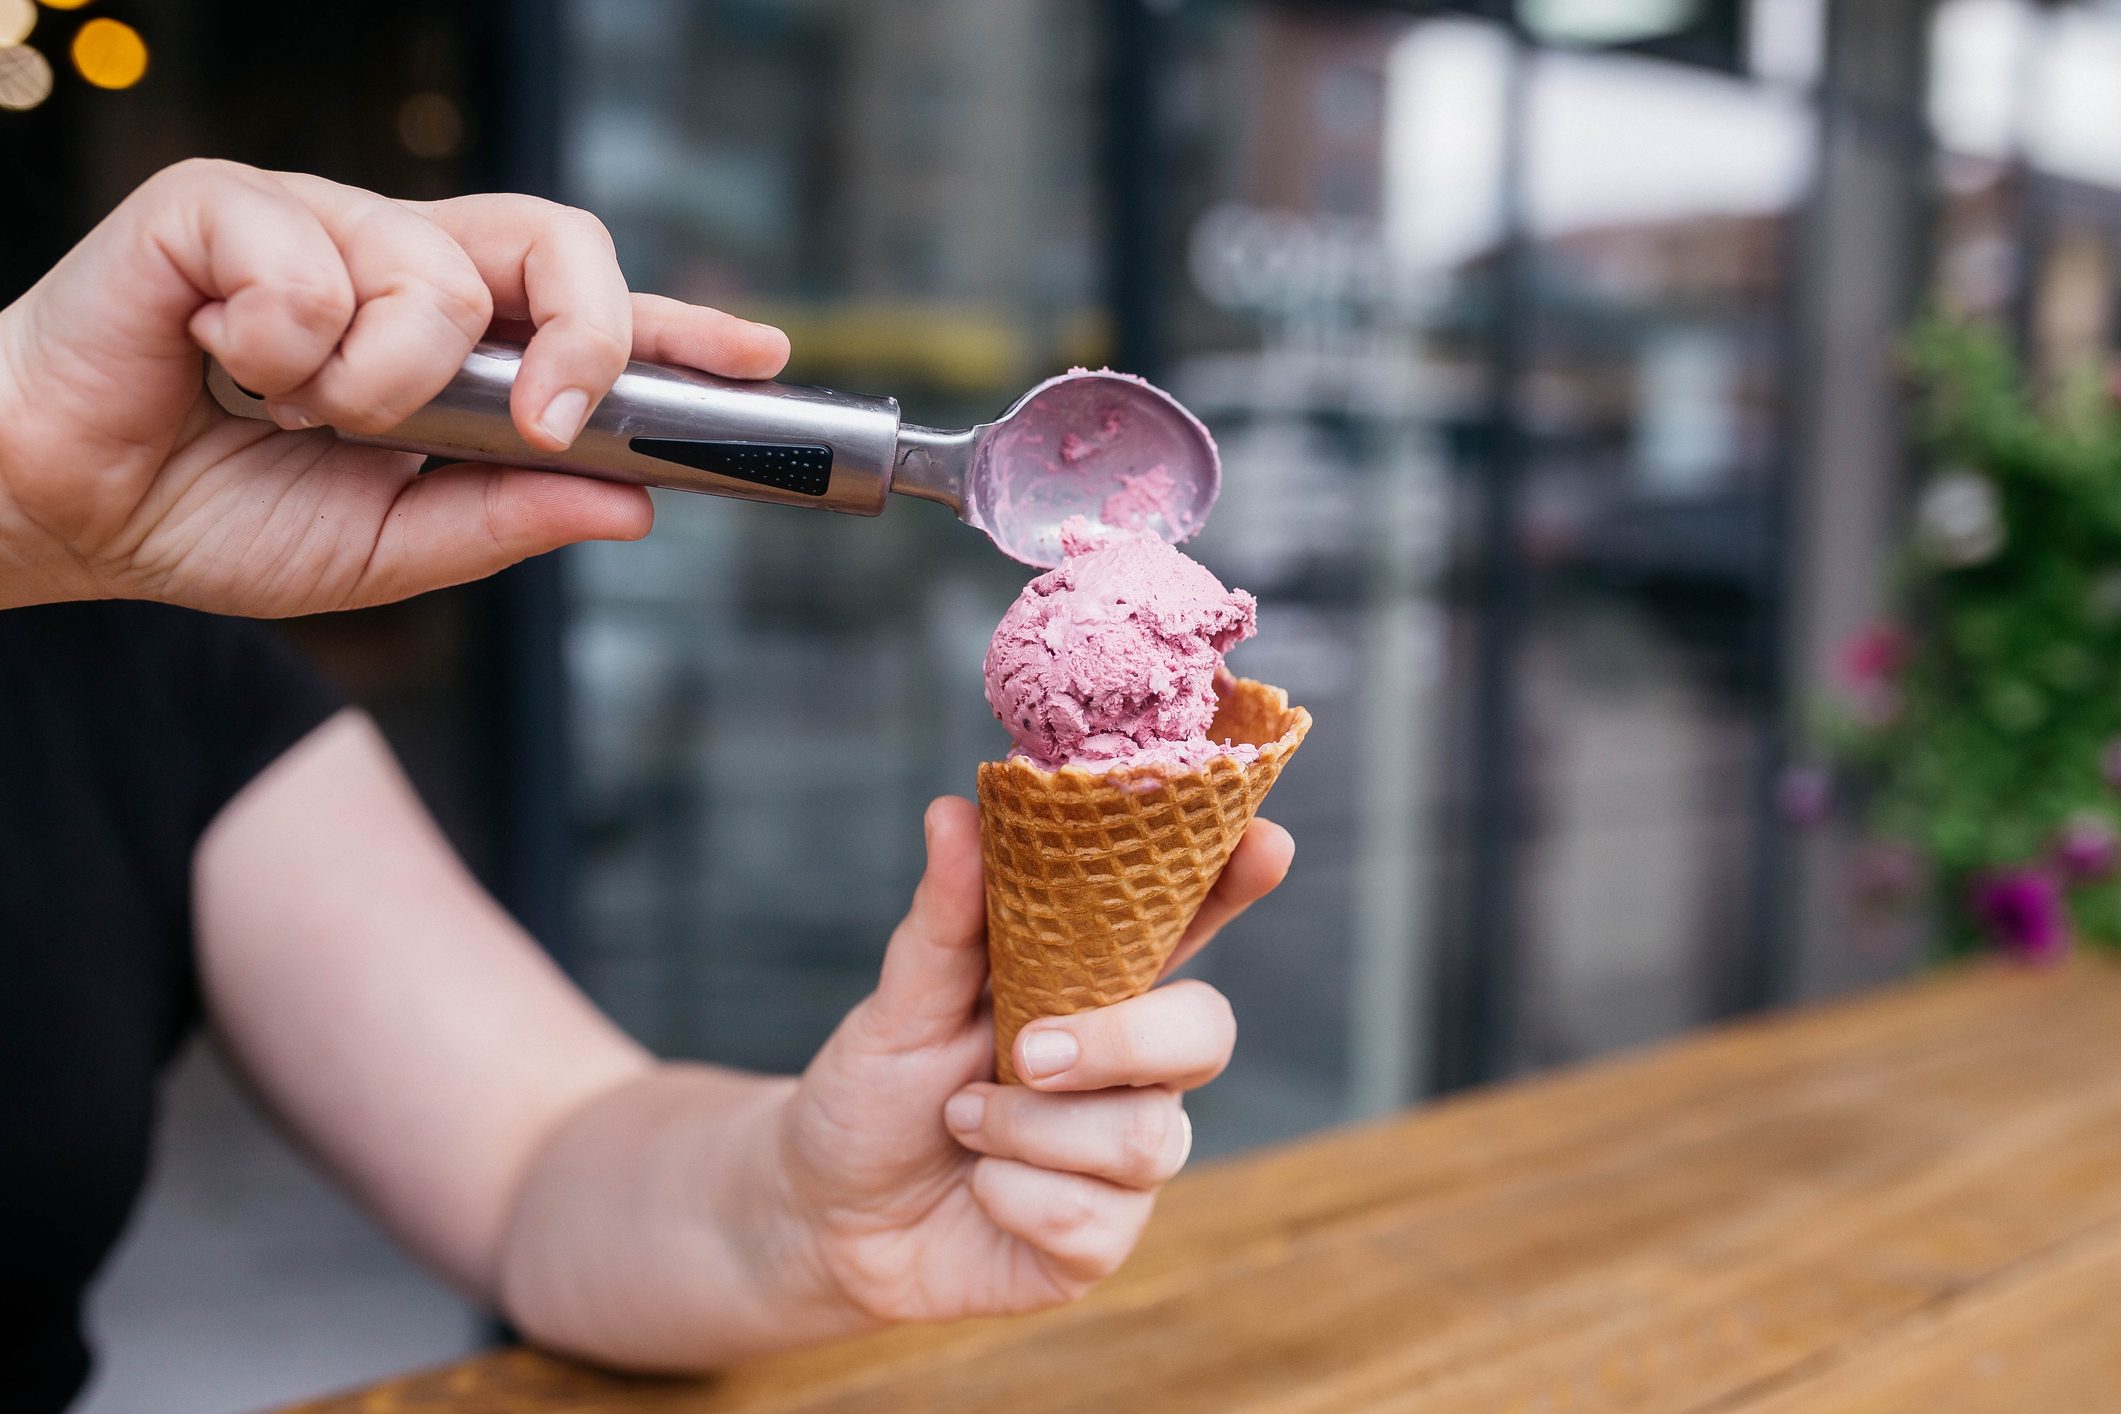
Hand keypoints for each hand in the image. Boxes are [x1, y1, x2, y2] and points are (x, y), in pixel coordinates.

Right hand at [0, 158, 788, 614]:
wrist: (68, 513)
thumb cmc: (221, 516)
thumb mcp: (394, 548)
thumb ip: (507, 517)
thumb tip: (633, 501)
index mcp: (456, 347)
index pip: (591, 315)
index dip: (681, 328)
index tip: (763, 358)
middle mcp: (402, 269)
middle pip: (556, 240)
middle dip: (586, 333)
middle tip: (549, 416)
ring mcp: (319, 227)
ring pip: (437, 270)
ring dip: (384, 381)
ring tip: (303, 415)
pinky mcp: (224, 208)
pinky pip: (308, 263)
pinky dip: (277, 348)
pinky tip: (222, 369)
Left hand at [769, 797, 1293, 1325]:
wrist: (824, 1215)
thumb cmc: (876, 1092)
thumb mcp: (902, 1002)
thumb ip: (945, 919)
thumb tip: (954, 810)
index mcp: (1095, 986)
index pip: (1188, 921)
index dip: (1235, 880)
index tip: (1264, 841)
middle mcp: (1132, 1067)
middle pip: (1206, 1031)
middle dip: (1124, 1040)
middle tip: (1030, 1050)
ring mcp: (1125, 1156)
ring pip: (1147, 1134)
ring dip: (1030, 1128)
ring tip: (961, 1118)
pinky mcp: (1103, 1240)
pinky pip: (1094, 1215)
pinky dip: (1010, 1194)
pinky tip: (976, 1186)